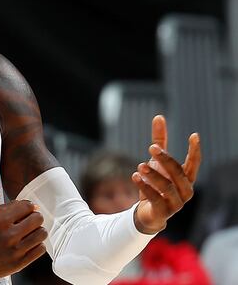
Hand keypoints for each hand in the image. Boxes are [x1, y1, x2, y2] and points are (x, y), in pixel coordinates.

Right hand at [0, 200, 46, 283]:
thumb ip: (8, 207)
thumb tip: (31, 205)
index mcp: (0, 220)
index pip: (27, 206)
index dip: (29, 207)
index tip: (27, 211)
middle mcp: (8, 234)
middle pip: (38, 219)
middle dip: (35, 218)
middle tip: (30, 222)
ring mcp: (15, 250)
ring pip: (41, 234)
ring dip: (38, 231)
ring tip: (31, 233)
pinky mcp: (19, 263)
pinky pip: (40, 249)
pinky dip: (37, 245)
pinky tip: (29, 244)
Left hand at [133, 115, 201, 233]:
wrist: (147, 213)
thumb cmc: (156, 184)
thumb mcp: (157, 161)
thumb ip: (159, 141)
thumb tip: (159, 116)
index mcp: (186, 178)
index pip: (194, 163)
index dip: (195, 150)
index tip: (194, 136)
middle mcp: (184, 191)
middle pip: (178, 173)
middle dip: (166, 160)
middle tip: (151, 147)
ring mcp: (175, 204)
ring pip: (167, 187)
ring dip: (153, 175)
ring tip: (140, 165)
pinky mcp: (163, 213)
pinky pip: (156, 200)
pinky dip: (145, 188)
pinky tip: (135, 177)